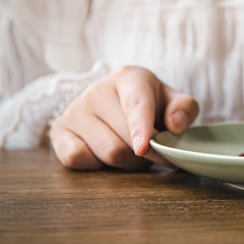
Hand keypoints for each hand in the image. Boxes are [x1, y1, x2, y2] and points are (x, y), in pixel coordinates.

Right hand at [49, 66, 199, 170]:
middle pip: (125, 141)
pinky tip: (105, 151)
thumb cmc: (149, 102)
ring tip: (134, 150)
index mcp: (130, 78)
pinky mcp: (59, 130)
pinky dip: (98, 165)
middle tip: (156, 152)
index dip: (141, 128)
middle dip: (147, 156)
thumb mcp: (171, 100)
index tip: (144, 147)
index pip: (136, 105)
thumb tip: (176, 124)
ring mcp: (75, 110)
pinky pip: (79, 159)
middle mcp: (97, 90)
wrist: (113, 98)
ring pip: (106, 153)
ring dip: (127, 163)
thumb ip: (184, 109)